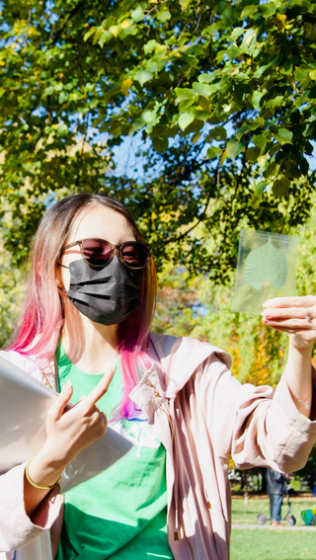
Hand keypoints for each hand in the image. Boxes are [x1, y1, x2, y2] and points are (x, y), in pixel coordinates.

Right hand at [29, 366, 115, 484]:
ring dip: (90, 412)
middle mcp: (95, 416)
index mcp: (84, 409)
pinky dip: (95, 419)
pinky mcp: (102, 432)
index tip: (113, 367)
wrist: (61, 452)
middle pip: (93, 401)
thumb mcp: (53, 413)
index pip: (100, 390)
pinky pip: (102, 418)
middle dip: (84, 404)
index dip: (108, 377)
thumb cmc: (55, 430)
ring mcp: (100, 425)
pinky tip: (85, 426)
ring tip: (77, 423)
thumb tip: (71, 384)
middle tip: (72, 415)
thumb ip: (63, 397)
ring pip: (97, 410)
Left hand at [261, 295, 315, 349]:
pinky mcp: (312, 335)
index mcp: (314, 301)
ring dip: (277, 322)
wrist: (312, 330)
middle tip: (264, 313)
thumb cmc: (303, 313)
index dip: (280, 302)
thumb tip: (268, 305)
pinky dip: (282, 328)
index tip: (266, 304)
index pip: (295, 301)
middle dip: (277, 313)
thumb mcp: (299, 306)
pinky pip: (294, 331)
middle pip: (294, 312)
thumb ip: (288, 305)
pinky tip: (272, 325)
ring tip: (265, 320)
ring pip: (293, 323)